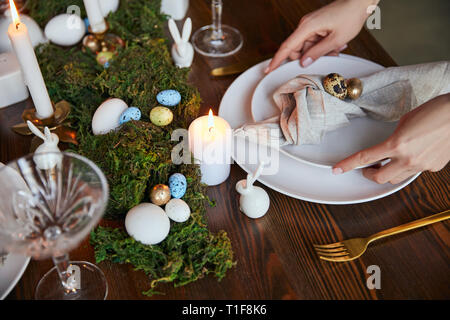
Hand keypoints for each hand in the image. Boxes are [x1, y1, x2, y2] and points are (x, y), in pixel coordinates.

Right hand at [265, 0, 378, 72]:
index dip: (277, 60)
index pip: (287, 47)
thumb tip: (303, 62)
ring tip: (336, 49)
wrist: (359, 2)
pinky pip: (314, 42)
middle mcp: (305, 25)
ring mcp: (311, 26)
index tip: (269, 70)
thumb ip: (318, 52)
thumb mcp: (336, 39)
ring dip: (319, 52)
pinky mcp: (316, 26)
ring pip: (308, 47)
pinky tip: (335, 45)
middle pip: (297, 49)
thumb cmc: (350, 15)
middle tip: (326, 58)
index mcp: (307, 27)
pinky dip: (322, 47)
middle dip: (308, 58)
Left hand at [333, 94, 449, 183]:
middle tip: (366, 168)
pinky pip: (415, 171)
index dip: (348, 164)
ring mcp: (422, 165)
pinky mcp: (434, 167)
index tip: (337, 169)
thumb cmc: (436, 111)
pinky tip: (413, 155)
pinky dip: (409, 166)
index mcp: (396, 144)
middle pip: (379, 177)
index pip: (365, 158)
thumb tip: (390, 146)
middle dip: (369, 174)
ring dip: (388, 172)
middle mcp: (408, 158)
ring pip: (396, 178)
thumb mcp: (405, 121)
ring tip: (387, 162)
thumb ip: (393, 138)